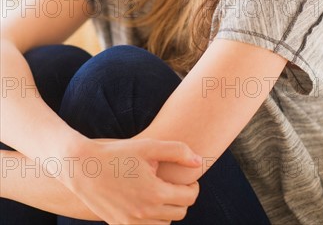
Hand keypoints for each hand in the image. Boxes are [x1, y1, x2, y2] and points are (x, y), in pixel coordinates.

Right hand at [57, 136, 200, 224]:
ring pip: (164, 224)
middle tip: (176, 184)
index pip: (189, 197)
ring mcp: (131, 223)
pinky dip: (152, 219)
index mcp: (155, 193)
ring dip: (168, 210)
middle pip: (179, 213)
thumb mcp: (149, 146)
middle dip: (182, 198)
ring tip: (161, 192)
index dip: (193, 186)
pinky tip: (147, 202)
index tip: (188, 178)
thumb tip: (199, 161)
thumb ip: (178, 151)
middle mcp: (145, 213)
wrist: (84, 168)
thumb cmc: (118, 153)